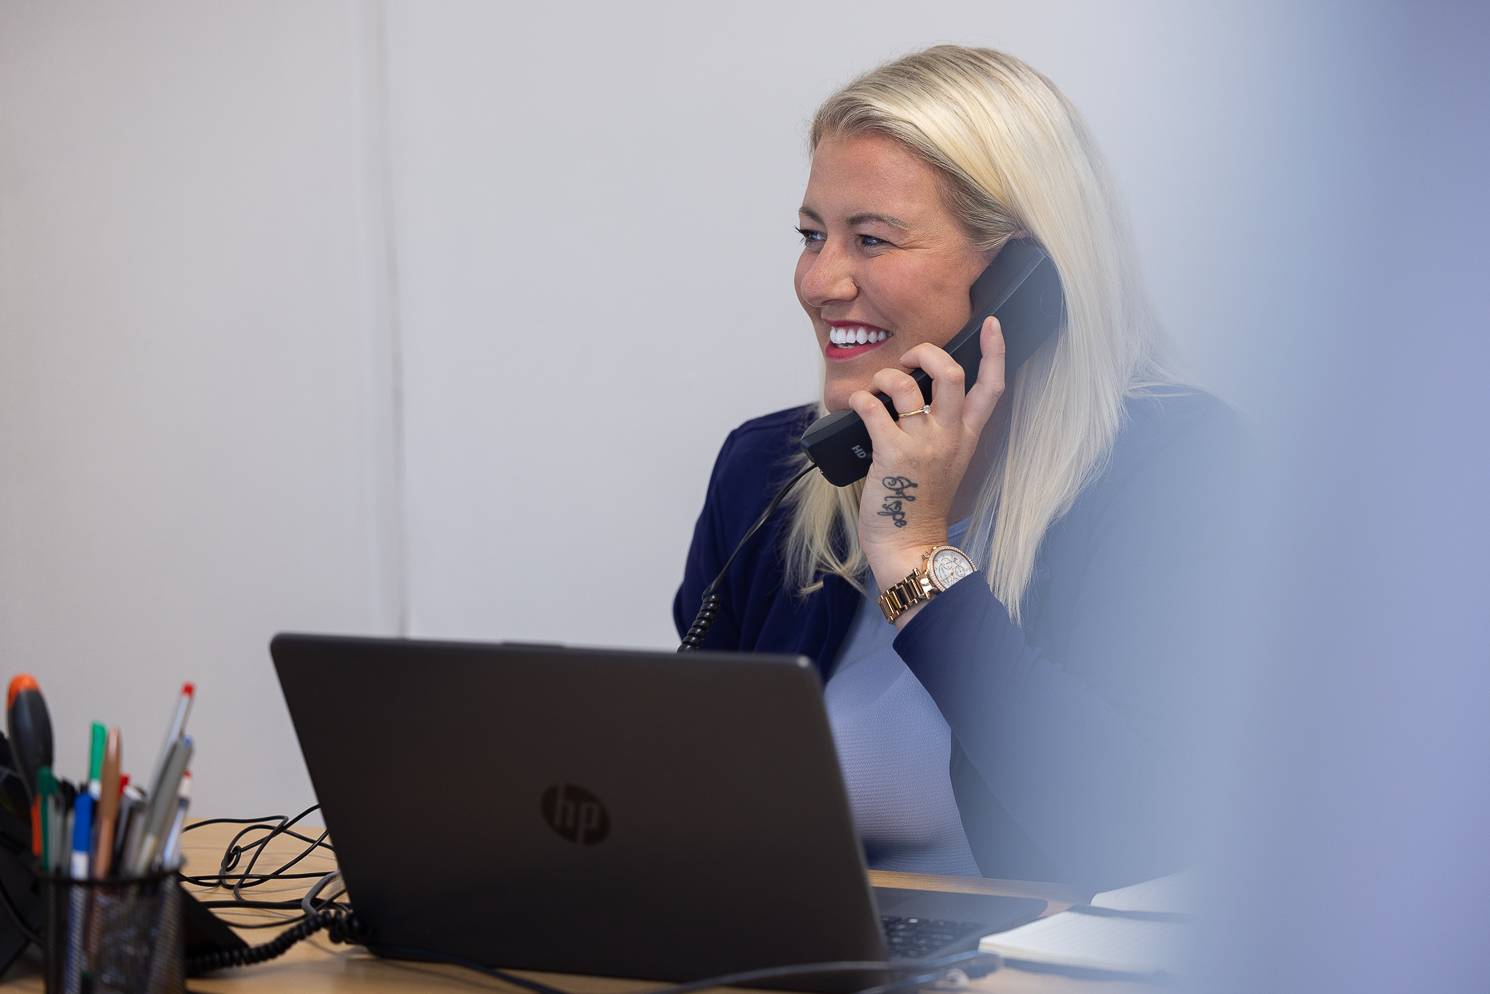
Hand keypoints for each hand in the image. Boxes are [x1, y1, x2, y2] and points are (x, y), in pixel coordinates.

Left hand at [849, 316, 1005, 597]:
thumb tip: (912, 398)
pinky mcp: (892, 453)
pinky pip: (873, 408)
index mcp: (967, 437)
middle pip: (951, 373)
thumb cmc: (920, 506)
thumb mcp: (945, 464)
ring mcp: (922, 444)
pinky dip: (860, 399)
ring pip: (906, 385)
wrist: (911, 545)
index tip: (992, 324)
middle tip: (909, 360)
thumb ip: (940, 432)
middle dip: (926, 352)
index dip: (995, 351)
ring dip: (884, 377)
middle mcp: (949, 436)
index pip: (992, 387)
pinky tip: (857, 405)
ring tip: (875, 388)